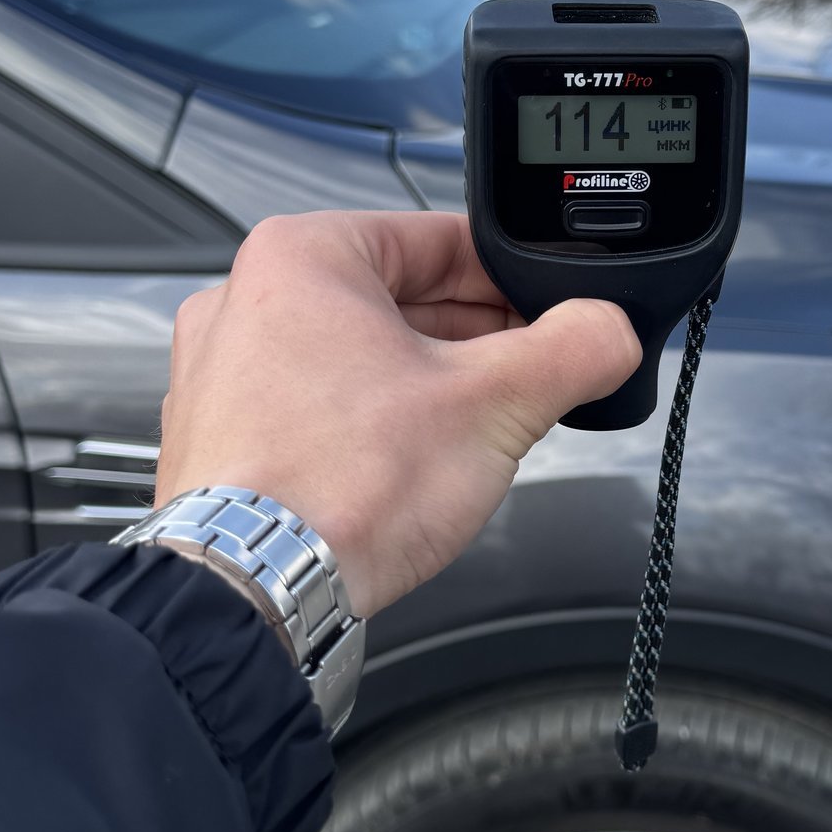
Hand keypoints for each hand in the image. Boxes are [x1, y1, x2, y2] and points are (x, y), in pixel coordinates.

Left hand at [155, 212, 639, 617]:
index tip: (552, 311)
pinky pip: (319, 408)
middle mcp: (246, 300)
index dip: (513, 278)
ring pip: (361, 357)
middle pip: (400, 300)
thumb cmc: (338, 489)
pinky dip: (372, 427)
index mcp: (301, 256)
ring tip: (476, 434)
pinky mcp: (221, 437)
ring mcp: (223, 373)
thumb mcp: (495, 406)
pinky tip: (411, 469)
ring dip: (428, 386)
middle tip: (530, 379)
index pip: (440, 239)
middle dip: (474, 341)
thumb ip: (574, 349)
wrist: (258, 591)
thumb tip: (610, 330)